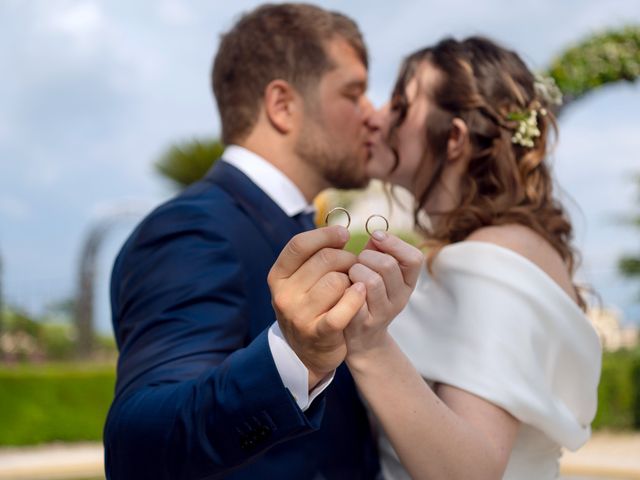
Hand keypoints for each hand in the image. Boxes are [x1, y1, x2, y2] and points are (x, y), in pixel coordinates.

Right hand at [268, 226, 366, 388]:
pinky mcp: (319, 333)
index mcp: (278, 277)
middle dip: (346, 258)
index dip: (325, 235)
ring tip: (353, 286)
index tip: (344, 234)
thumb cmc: (309, 307)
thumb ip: (314, 257)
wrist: (305, 354)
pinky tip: (360, 293)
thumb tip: (340, 231)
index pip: (299, 244)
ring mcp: (299, 315)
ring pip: (337, 281)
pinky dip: (356, 297)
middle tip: (353, 267)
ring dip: (352, 280)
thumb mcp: (300, 282)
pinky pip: (343, 308)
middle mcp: (284, 295)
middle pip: (324, 259)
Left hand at [345, 231, 423, 361]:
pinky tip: (342, 288)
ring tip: (349, 275)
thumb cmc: (365, 293)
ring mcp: (382, 313)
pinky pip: (353, 298)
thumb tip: (376, 235)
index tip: (376, 237)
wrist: (360, 338)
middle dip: (366, 257)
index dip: (394, 243)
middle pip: (387, 265)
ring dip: (354, 271)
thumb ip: (377, 251)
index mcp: (407, 283)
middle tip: (357, 262)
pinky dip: (345, 288)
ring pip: (371, 281)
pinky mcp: (363, 323)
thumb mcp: (377, 271)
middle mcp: (399, 299)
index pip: (414, 259)